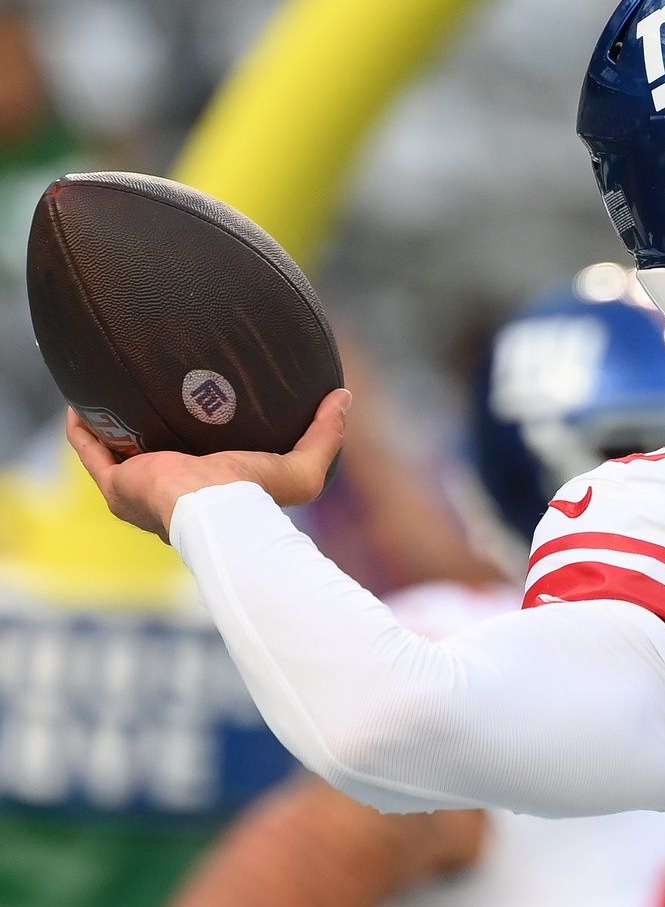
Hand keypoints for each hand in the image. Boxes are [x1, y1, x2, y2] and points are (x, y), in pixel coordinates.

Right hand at [67, 389, 351, 541]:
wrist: (214, 513)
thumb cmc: (257, 498)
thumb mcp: (302, 468)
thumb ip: (324, 435)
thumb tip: (342, 397)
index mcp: (210, 494)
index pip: (202, 468)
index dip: (199, 442)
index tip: (201, 409)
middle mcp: (171, 495)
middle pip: (157, 458)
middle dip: (152, 431)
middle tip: (155, 393)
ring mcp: (140, 491)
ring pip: (119, 456)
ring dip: (113, 428)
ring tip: (113, 394)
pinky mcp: (116, 484)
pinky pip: (91, 453)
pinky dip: (83, 431)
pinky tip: (79, 404)